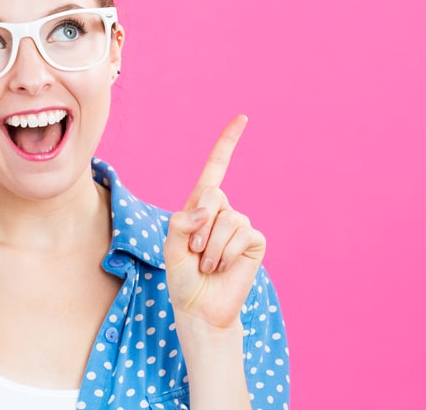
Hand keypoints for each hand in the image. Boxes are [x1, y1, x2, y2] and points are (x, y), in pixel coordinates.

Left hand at [164, 115, 265, 330]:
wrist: (200, 307)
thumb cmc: (182, 276)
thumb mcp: (170, 246)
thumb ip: (181, 222)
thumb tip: (208, 210)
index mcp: (200, 206)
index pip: (215, 169)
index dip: (227, 143)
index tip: (242, 119)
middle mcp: (222, 211)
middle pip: (213, 196)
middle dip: (199, 227)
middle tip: (194, 253)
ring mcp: (240, 225)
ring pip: (227, 220)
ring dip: (211, 247)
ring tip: (207, 264)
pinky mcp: (254, 241)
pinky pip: (242, 234)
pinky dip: (226, 253)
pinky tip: (222, 267)